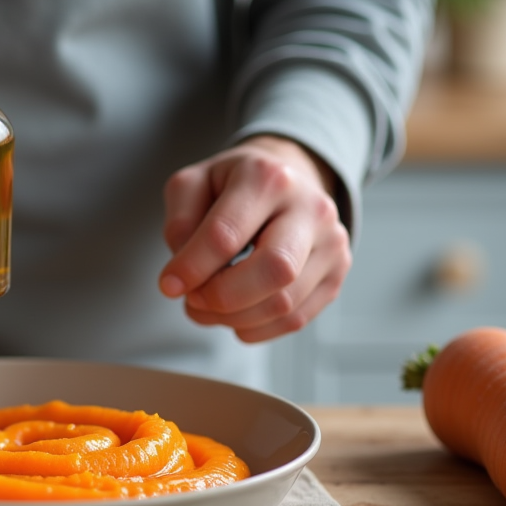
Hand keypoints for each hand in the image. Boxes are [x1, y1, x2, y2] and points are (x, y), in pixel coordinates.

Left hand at [158, 135, 351, 341]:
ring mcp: (332, 241)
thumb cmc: (232, 184)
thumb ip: (179, 223)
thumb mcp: (192, 184)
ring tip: (208, 307)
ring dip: (234, 319)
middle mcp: (311, 207)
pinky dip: (257, 328)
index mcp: (267, 177)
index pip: (226, 236)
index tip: (169, 285)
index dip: (191, 269)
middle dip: (222, 298)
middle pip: (273, 271)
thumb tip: (183, 277)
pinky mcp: (337, 272)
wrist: (285, 177)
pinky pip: (296, 319)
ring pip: (285, 303)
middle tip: (193, 300)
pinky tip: (236, 315)